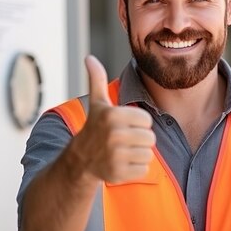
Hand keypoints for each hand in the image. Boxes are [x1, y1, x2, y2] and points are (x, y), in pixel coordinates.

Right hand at [73, 55, 155, 183]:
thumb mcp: (97, 103)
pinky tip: (121, 164)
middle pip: (150, 138)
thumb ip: (97, 79)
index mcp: (113, 115)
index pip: (147, 120)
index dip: (138, 124)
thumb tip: (88, 57)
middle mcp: (114, 134)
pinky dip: (135, 169)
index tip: (123, 126)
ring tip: (123, 151)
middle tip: (124, 140)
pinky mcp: (118, 173)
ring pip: (148, 154)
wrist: (80, 159)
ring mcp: (115, 155)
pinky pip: (143, 169)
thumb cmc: (94, 127)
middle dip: (140, 140)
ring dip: (138, 154)